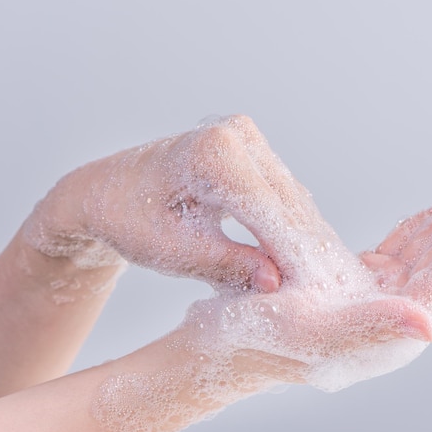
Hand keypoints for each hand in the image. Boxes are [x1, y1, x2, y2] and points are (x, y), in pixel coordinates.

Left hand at [23, 115, 315, 292]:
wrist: (109, 191)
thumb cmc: (128, 220)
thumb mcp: (172, 250)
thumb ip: (226, 264)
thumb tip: (276, 282)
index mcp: (213, 152)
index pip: (270, 212)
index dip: (293, 256)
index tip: (313, 295)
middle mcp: (237, 135)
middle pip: (286, 204)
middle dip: (302, 251)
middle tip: (322, 296)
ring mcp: (247, 139)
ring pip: (290, 201)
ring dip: (301, 241)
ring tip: (315, 284)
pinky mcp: (251, 152)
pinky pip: (280, 196)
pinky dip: (289, 228)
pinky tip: (300, 260)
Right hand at [185, 170, 431, 391]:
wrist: (218, 342)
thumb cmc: (247, 339)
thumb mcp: (300, 331)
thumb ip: (365, 330)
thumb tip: (429, 325)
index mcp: (383, 335)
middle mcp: (389, 321)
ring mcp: (376, 301)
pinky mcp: (359, 284)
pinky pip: (404, 251)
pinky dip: (430, 225)